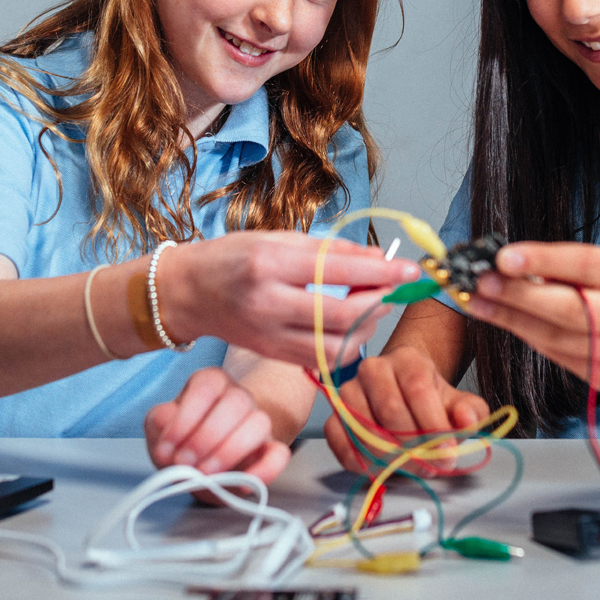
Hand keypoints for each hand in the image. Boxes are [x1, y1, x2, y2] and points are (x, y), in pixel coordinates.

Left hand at [146, 368, 290, 497]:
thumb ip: (159, 421)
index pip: (206, 387)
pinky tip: (243, 484)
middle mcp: (238, 396)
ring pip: (259, 423)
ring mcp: (258, 421)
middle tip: (184, 462)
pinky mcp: (270, 449)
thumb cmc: (182, 440)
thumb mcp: (160, 428)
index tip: (168, 448)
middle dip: (206, 437)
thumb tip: (166, 421)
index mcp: (210, 383)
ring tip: (205, 474)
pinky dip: (265, 470)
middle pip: (236, 402)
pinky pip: (279, 454)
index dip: (186, 418)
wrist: (203, 464)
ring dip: (230, 451)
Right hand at [162, 232, 415, 366]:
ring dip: (367, 328)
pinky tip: (350, 325)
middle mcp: (269, 304)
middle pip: (344, 316)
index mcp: (270, 264)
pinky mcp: (273, 355)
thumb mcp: (278, 239)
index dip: (382, 272)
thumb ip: (330, 250)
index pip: (339, 271)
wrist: (188, 292)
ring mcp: (270, 336)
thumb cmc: (232, 257)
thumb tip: (379, 259)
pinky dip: (347, 345)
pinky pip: (322, 361)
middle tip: (394, 287)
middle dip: (381, 303)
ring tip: (370, 305)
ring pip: (338, 348)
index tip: (411, 270)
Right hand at [321, 348, 490, 474]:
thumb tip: (467, 419)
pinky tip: (380, 469)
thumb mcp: (458, 404)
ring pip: (364, 427)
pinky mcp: (334, 416)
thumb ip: (471, 412)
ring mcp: (348, 391)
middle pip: (390, 410)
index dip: (434, 425)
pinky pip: (340, 440)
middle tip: (431, 466)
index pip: (418, 389)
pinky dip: (359, 461)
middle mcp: (372, 369)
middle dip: (414, 446)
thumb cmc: (430, 402)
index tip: (448, 453)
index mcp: (407, 359)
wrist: (403, 398)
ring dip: (389, 457)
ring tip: (411, 469)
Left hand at [464, 242, 599, 400]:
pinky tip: (511, 323)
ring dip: (514, 319)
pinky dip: (533, 339)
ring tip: (481, 301)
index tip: (502, 256)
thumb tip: (515, 264)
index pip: (589, 265)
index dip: (543, 260)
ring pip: (560, 339)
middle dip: (519, 296)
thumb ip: (576, 267)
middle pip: (572, 309)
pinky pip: (563, 358)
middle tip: (481, 282)